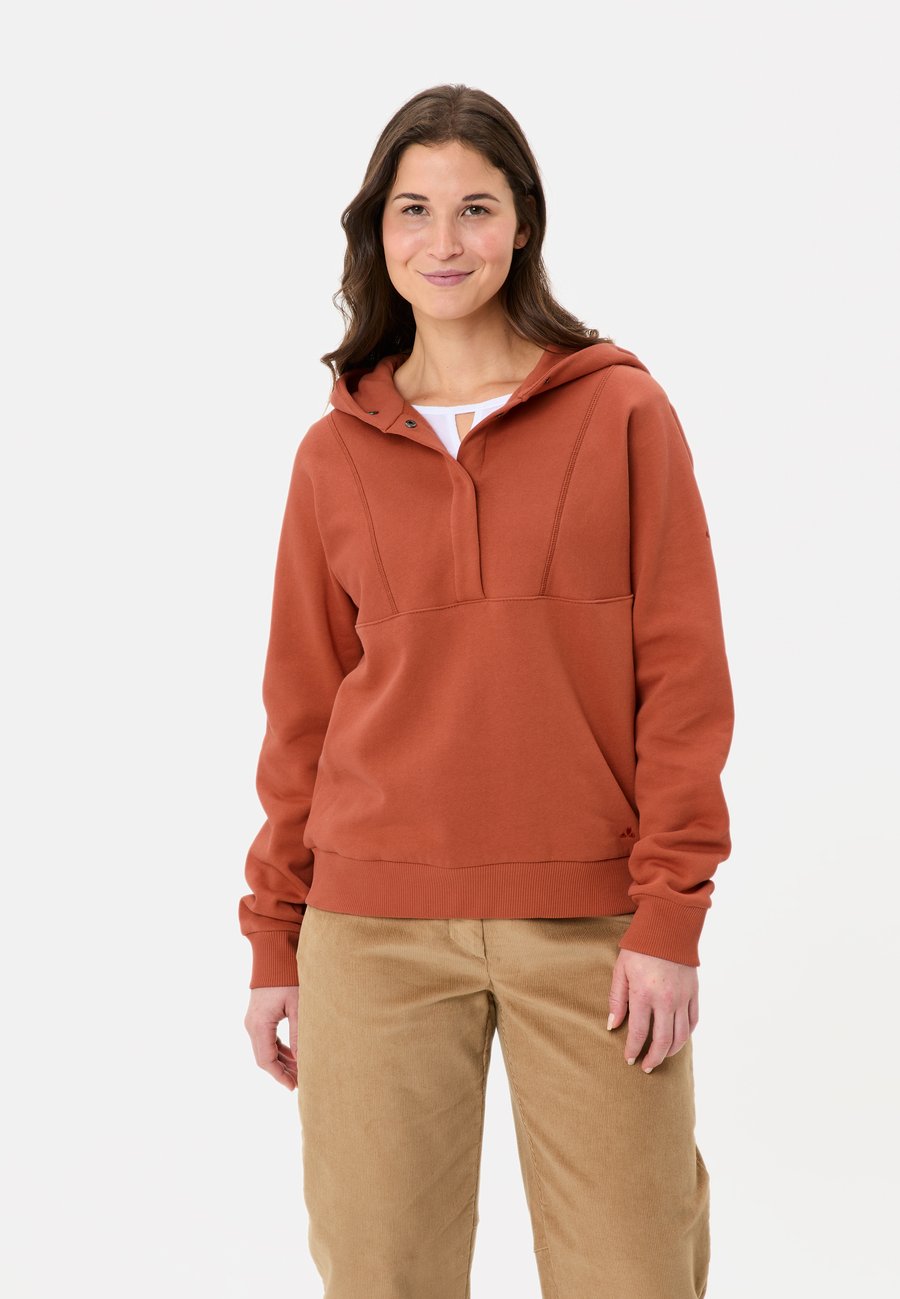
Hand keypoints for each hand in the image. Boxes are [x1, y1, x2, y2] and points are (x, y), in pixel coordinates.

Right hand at [244, 986, 299, 1090]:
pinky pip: (267, 1040)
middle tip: (301, 1081)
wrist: (273, 956)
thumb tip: (301, 1060)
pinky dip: (279, 1050)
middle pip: (264, 1058)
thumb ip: (298, 1034)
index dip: (279, 1076)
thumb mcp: (297, 1006)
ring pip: (265, 1050)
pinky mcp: (258, 1017)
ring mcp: (253, 1021)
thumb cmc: (287, 978)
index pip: (266, 1060)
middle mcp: (252, 1026)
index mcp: (259, 1025)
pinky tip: (294, 1055)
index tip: (293, 1086)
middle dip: (282, 1071)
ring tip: (301, 1070)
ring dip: (282, 1061)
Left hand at [607, 950, 698, 1072]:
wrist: (667, 927)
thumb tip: (613, 1025)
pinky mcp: (694, 992)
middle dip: (654, 1058)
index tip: (629, 1059)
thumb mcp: (621, 970)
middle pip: (662, 1041)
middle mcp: (666, 1000)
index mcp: (644, 994)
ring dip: (671, 1051)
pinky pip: (693, 1021)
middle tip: (646, 1067)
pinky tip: (678, 1039)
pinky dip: (687, 1034)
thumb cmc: (639, 947)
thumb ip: (617, 1000)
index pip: (639, 1032)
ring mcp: (683, 997)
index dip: (633, 1049)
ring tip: (661, 1057)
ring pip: (681, 1035)